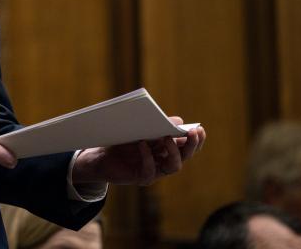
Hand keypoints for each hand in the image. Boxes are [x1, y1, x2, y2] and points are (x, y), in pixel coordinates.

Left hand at [71, 119, 204, 186]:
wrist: (100, 155)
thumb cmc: (122, 140)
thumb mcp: (140, 129)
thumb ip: (158, 125)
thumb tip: (178, 121)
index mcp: (166, 147)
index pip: (187, 145)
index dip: (196, 139)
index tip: (200, 129)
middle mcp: (164, 160)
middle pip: (185, 156)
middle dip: (191, 145)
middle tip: (193, 133)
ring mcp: (155, 170)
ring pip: (174, 166)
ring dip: (173, 152)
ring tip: (167, 137)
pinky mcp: (142, 178)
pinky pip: (150, 171)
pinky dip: (148, 157)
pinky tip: (143, 145)